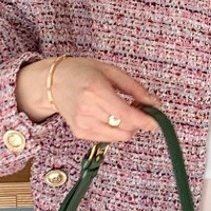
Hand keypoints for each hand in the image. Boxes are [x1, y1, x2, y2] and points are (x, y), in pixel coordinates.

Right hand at [17, 57, 161, 143]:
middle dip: (138, 121)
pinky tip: (107, 116)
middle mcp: (88, 110)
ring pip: (119, 136)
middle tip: (137, 107)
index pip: (127, 115)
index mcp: (96, 91)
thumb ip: (134, 88)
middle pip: (126, 128)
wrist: (53, 82)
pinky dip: (114, 130)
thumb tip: (154, 103)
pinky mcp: (80, 132)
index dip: (146, 121)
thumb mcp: (111, 71)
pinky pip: (108, 138)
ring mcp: (82, 124)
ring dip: (127, 126)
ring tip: (120, 110)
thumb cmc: (82, 72)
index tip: (157, 122)